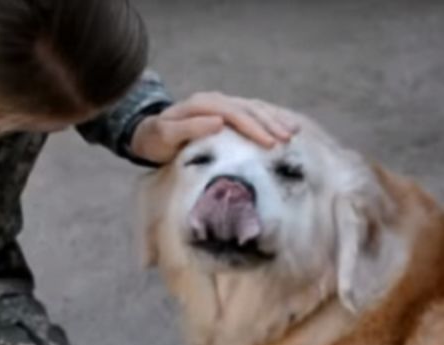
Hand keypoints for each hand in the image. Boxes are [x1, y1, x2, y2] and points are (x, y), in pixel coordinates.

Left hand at [130, 92, 300, 164]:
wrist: (149, 134)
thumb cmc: (156, 140)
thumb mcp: (165, 135)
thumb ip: (189, 128)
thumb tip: (219, 122)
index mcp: (202, 104)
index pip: (234, 113)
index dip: (254, 127)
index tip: (270, 143)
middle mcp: (215, 100)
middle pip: (249, 108)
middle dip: (271, 123)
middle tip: (288, 139)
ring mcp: (223, 105)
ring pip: (255, 108)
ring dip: (275, 119)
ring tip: (294, 132)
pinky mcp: (227, 113)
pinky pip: (253, 112)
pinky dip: (270, 118)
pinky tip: (286, 125)